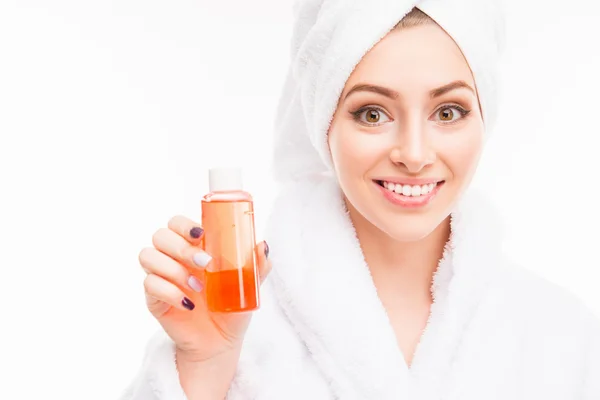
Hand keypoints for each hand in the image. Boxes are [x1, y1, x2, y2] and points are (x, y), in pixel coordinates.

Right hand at [138, 215, 271, 361]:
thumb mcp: (249, 286)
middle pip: (160, 236)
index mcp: (194, 247)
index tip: (201, 234)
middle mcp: (174, 258)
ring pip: (148, 256)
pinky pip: (149, 285)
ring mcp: (162, 277)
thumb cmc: (232, 307)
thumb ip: (256, 265)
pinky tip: (188, 303)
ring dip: (173, 268)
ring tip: (198, 287)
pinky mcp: (154, 299)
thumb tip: (262, 246)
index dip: (183, 224)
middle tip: (205, 264)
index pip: (176, 223)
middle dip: (181, 247)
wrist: (221, 342)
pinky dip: (169, 292)